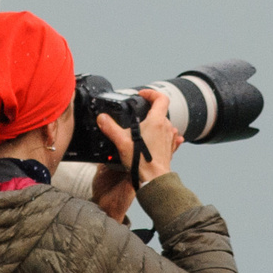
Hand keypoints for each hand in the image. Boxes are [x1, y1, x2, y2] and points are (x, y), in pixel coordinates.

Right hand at [91, 89, 181, 218]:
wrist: (154, 180)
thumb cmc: (142, 162)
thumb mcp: (121, 142)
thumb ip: (110, 128)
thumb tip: (102, 118)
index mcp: (156, 121)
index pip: (161, 98)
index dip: (151, 93)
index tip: (142, 95)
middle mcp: (166, 127)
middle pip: (161, 111)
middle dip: (149, 110)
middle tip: (137, 114)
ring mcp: (169, 138)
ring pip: (164, 124)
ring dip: (156, 122)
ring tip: (143, 128)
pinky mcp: (170, 148)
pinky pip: (169, 136)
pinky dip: (164, 134)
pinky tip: (158, 138)